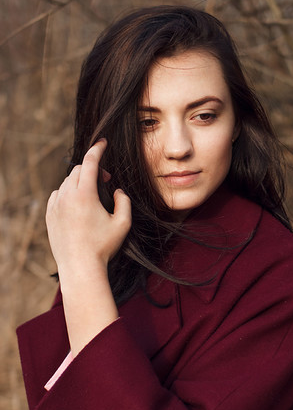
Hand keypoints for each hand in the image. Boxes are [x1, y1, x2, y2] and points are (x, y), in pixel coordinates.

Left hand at [46, 139, 131, 276]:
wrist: (80, 266)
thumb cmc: (103, 247)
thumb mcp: (123, 223)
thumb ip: (124, 201)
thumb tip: (118, 190)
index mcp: (84, 194)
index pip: (89, 162)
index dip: (97, 149)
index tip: (103, 142)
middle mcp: (66, 196)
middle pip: (78, 170)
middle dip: (93, 169)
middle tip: (106, 180)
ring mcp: (55, 205)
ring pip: (67, 182)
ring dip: (80, 181)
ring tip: (93, 195)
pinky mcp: (49, 215)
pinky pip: (57, 194)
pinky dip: (67, 192)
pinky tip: (77, 204)